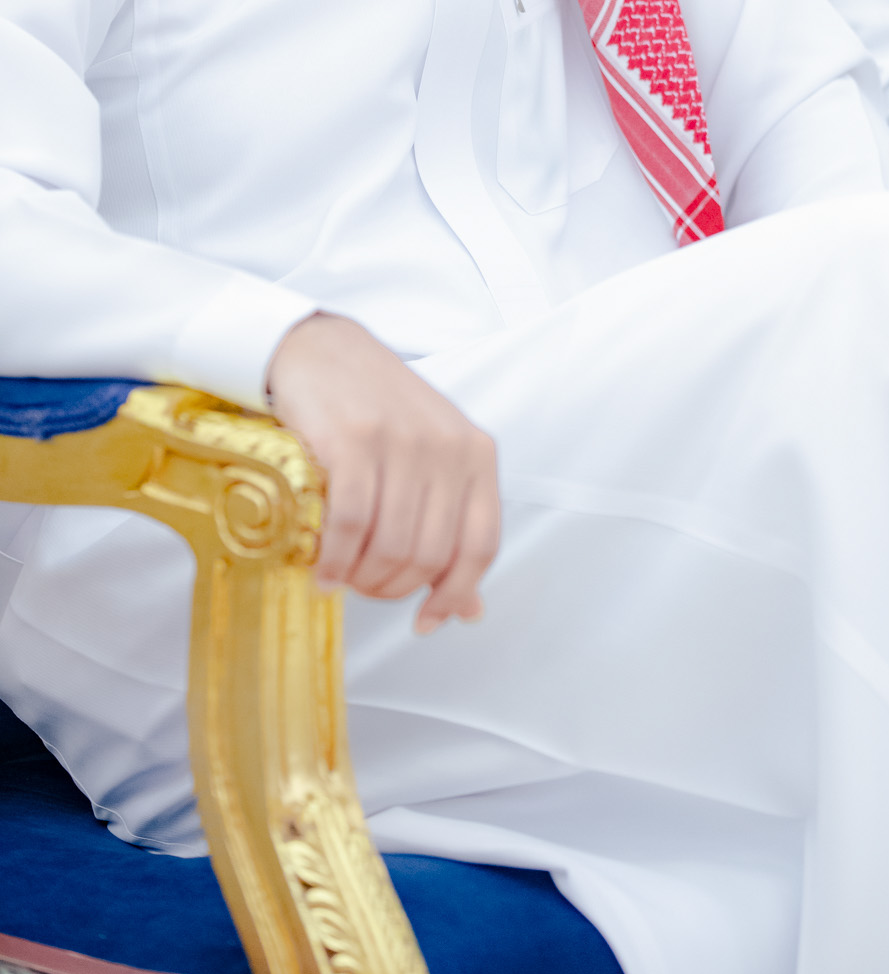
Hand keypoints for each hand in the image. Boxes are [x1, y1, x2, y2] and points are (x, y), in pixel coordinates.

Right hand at [265, 313, 498, 632]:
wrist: (325, 350)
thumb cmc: (379, 410)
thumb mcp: (433, 458)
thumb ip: (453, 525)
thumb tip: (469, 609)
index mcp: (477, 453)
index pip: (481, 545)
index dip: (454, 594)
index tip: (425, 622)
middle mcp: (447, 446)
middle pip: (431, 555)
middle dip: (394, 589)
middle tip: (365, 588)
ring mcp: (402, 441)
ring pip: (392, 546)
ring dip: (362, 579)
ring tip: (342, 578)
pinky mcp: (355, 440)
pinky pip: (351, 523)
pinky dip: (335, 560)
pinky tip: (322, 570)